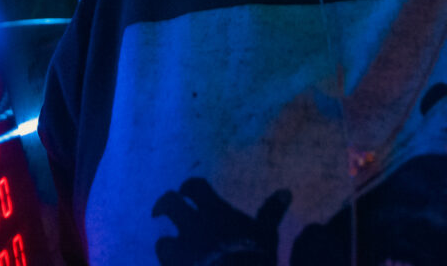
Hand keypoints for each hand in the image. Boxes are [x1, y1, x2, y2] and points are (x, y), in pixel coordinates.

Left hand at [152, 177, 290, 265]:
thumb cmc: (254, 259)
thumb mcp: (266, 235)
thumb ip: (271, 212)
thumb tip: (286, 191)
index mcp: (214, 212)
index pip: (195, 187)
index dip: (189, 187)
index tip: (186, 191)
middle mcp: (193, 227)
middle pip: (169, 204)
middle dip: (162, 206)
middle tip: (160, 213)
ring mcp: (182, 253)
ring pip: (162, 243)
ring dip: (166, 245)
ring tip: (170, 251)